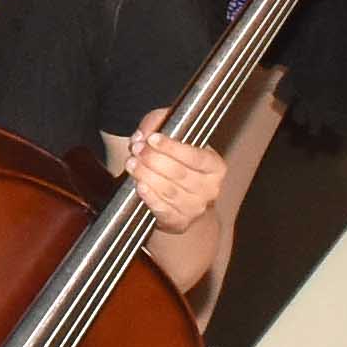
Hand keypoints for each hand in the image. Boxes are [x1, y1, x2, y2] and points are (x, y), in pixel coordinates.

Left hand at [113, 111, 227, 237]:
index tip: (153, 138)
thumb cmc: (179, 162)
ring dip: (147, 175)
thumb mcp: (173, 136)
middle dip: (154, 159)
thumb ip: (159, 124)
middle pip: (180, 173)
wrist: (184, 201)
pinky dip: (150, 197)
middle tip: (136, 149)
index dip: (172, 147)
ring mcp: (196, 208)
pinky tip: (140, 186)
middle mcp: (210, 188)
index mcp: (215, 166)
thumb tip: (144, 133)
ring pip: (169, 190)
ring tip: (132, 164)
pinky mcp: (179, 222)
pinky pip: (163, 209)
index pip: (195, 156)